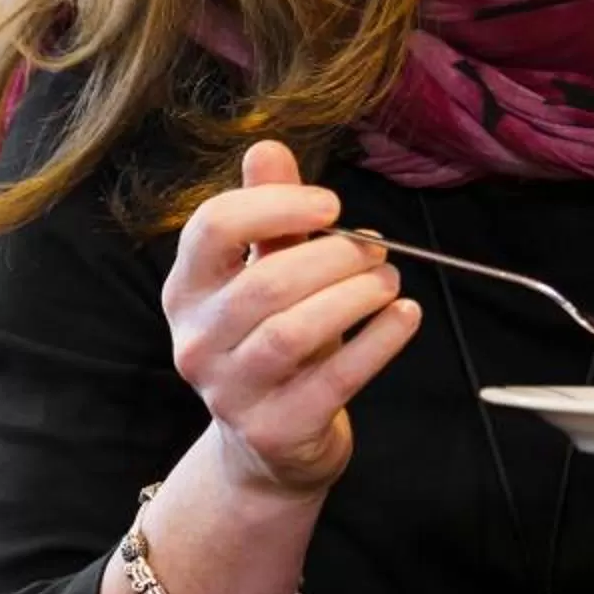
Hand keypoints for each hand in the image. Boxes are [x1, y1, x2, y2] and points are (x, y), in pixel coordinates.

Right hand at [163, 142, 420, 499]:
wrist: (269, 446)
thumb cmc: (273, 339)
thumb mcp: (266, 272)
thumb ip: (268, 212)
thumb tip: (266, 147)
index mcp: (187, 290)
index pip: (213, 228)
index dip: (277, 205)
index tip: (331, 205)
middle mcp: (197, 341)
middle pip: (266, 283)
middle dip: (334, 258)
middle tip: (376, 250)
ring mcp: (232, 392)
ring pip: (295, 332)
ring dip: (357, 295)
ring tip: (389, 280)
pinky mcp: (276, 430)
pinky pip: (335, 378)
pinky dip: (379, 340)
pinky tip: (405, 315)